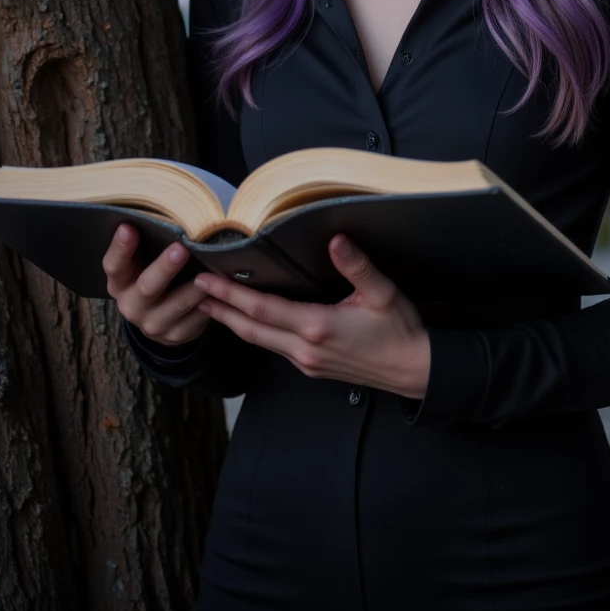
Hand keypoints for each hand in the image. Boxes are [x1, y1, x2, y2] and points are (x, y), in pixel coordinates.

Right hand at [102, 224, 210, 345]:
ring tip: (211, 271)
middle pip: (147, 287)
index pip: (114, 266)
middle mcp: (131, 306)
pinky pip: (196, 319)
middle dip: (165, 268)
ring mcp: (153, 324)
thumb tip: (168, 210)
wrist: (159, 319)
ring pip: (177, 305)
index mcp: (119, 283)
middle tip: (180, 248)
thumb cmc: (152, 275)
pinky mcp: (175, 336)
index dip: (121, 248)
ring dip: (195, 288)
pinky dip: (209, 304)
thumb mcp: (142, 263)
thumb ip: (149, 244)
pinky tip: (220, 291)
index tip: (129, 227)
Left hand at [193, 234, 431, 399]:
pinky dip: (255, 332)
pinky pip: (275, 348)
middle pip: (251, 330)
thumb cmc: (401, 332)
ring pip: (260, 341)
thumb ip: (357, 266)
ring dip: (234, 322)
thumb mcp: (383, 293)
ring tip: (212, 305)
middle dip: (220, 309)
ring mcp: (307, 363)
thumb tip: (336, 240)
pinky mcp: (313, 368)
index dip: (232, 294)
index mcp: (318, 328)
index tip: (208, 281)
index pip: (263, 309)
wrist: (415, 370)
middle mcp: (305, 350)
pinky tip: (250, 321)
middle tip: (194, 291)